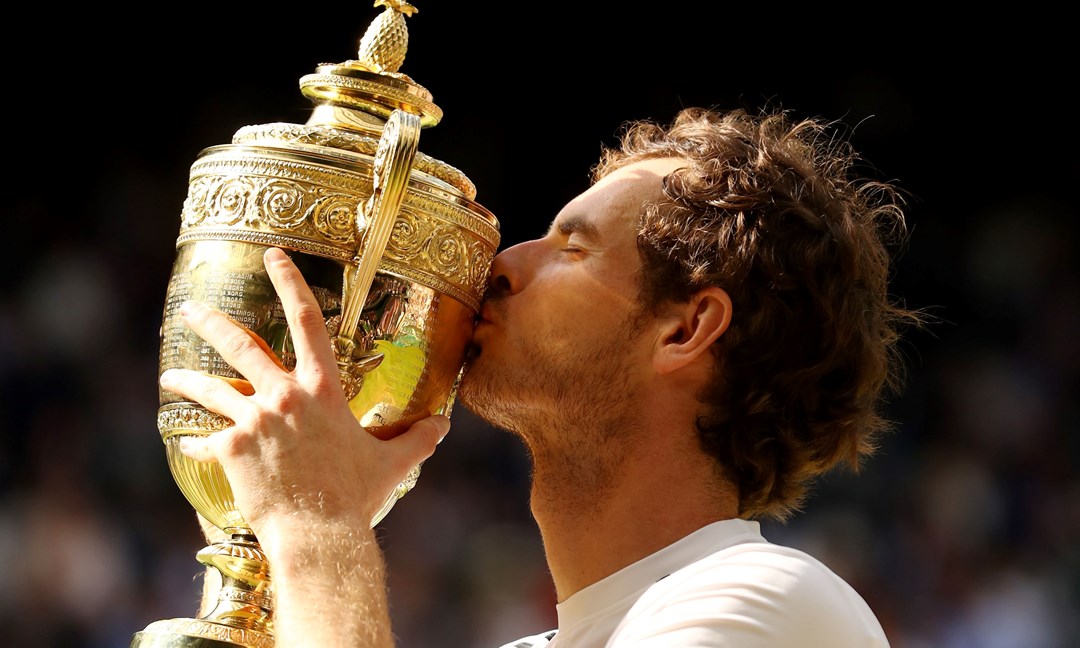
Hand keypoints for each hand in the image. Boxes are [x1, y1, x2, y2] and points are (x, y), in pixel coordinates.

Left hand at [159, 247, 449, 549]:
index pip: (308, 320)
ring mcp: (254, 420)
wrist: (318, 532)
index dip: (290, 281)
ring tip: (169, 376)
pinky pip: (206, 440)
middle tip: (190, 308)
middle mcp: (285, 395)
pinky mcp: (231, 448)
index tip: (272, 256)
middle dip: (211, 322)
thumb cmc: (356, 496)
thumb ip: (417, 439)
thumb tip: (443, 426)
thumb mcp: (392, 463)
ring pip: (210, 389)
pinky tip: (188, 444)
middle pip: (241, 346)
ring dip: (186, 379)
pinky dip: (198, 442)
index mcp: (323, 389)